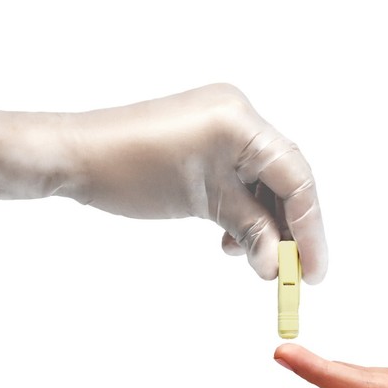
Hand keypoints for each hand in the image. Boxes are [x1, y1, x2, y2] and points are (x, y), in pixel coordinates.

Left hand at [0, 84, 326, 281]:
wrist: (75, 155)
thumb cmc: (126, 173)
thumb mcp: (199, 205)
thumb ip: (249, 232)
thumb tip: (280, 266)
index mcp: (239, 121)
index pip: (295, 176)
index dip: (310, 228)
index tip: (312, 272)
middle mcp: (238, 113)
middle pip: (285, 177)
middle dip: (291, 228)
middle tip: (295, 273)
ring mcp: (222, 122)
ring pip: (264, 180)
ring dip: (265, 222)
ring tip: (255, 259)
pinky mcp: (206, 136)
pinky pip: (241, 174)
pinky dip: (243, 208)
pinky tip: (231, 238)